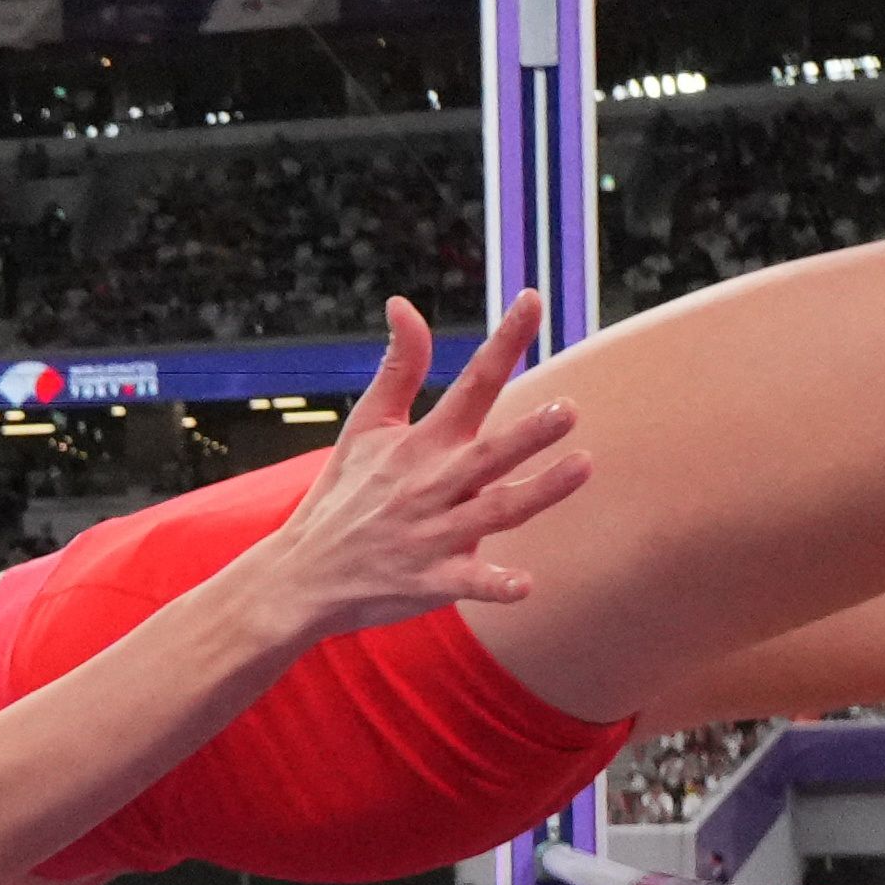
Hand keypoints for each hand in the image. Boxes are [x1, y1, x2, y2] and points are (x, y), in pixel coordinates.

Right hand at [255, 291, 590, 639]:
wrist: (302, 574)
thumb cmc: (343, 496)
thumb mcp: (366, 425)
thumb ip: (398, 366)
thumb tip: (404, 303)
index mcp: (422, 443)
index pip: (472, 383)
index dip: (505, 341)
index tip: (534, 299)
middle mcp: (432, 484)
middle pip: (489, 453)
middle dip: (528, 431)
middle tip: (568, 408)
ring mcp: (433, 534)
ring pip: (495, 512)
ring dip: (537, 492)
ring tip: (583, 466)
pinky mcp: (431, 581)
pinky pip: (468, 582)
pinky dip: (494, 584)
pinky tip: (525, 585)